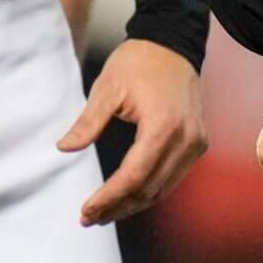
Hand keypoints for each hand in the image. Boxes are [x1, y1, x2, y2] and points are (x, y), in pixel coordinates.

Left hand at [63, 39, 207, 224]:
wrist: (172, 44)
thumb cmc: (138, 62)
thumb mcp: (107, 88)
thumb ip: (88, 122)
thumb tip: (64, 148)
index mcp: (163, 126)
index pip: (134, 176)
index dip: (109, 198)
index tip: (86, 210)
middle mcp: (186, 140)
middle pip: (150, 189)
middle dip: (118, 207)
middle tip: (88, 218)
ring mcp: (196, 143)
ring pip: (163, 189)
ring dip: (133, 204)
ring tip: (103, 214)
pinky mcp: (197, 143)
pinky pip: (172, 177)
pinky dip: (149, 190)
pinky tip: (127, 196)